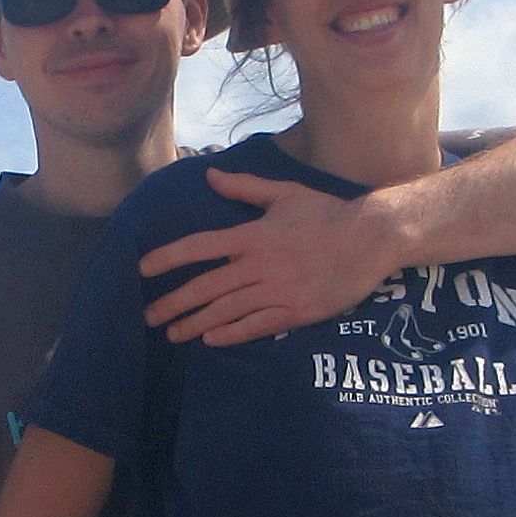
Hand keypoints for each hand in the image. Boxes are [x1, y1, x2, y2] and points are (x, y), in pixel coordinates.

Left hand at [138, 170, 393, 343]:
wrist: (371, 238)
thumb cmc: (328, 213)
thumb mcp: (285, 193)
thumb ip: (245, 188)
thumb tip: (210, 175)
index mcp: (252, 235)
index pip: (199, 247)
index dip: (168, 258)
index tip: (143, 269)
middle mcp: (259, 265)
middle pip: (205, 287)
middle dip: (172, 303)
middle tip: (149, 316)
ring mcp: (277, 291)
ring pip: (225, 311)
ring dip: (194, 324)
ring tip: (173, 333)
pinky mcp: (296, 312)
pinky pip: (256, 326)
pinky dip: (230, 335)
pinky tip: (210, 341)